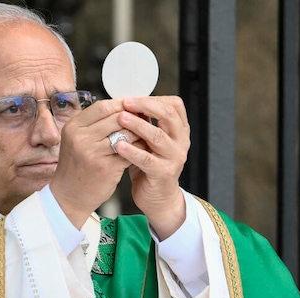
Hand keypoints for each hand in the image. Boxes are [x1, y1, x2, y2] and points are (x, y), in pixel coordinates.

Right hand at [51, 99, 139, 227]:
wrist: (68, 197)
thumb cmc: (76, 167)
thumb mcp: (76, 140)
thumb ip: (93, 125)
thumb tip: (121, 109)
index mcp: (73, 127)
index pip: (102, 107)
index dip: (120, 104)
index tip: (133, 105)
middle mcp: (81, 137)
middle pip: (116, 117)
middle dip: (133, 116)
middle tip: (145, 118)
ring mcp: (93, 152)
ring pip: (125, 133)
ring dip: (139, 132)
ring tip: (146, 133)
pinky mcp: (107, 167)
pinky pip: (130, 151)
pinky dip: (139, 148)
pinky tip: (143, 149)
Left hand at [113, 96, 189, 237]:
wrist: (158, 198)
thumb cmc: (150, 166)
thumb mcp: (150, 141)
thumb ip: (145, 123)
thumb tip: (126, 102)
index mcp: (179, 130)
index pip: (174, 105)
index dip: (153, 98)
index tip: (132, 97)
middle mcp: (181, 141)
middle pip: (168, 115)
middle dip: (145, 106)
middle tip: (126, 103)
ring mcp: (174, 158)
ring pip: (158, 136)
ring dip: (137, 125)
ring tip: (120, 119)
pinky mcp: (164, 173)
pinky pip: (147, 159)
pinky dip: (132, 151)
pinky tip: (119, 145)